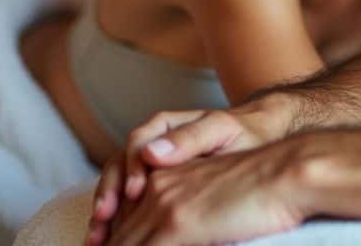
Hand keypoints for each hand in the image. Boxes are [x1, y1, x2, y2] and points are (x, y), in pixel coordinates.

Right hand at [86, 98, 290, 244]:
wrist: (262, 136)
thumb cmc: (245, 131)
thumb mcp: (222, 128)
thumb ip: (189, 138)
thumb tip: (150, 152)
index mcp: (163, 125)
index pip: (135, 145)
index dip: (130, 170)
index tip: (134, 192)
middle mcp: (151, 144)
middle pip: (117, 168)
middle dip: (107, 196)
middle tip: (103, 220)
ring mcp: (151, 166)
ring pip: (117, 186)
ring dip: (106, 211)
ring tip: (98, 236)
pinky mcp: (156, 187)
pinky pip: (129, 201)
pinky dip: (119, 219)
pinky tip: (112, 238)